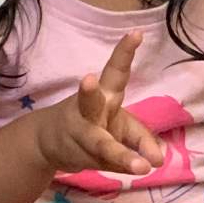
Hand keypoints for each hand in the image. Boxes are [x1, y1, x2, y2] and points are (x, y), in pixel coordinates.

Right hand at [33, 32, 165, 177]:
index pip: (114, 71)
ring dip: (119, 155)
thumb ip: (142, 140)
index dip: (124, 52)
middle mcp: (89, 111)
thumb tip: (157, 160)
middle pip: (90, 100)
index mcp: (104, 95)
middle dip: (88, 91)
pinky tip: (130, 168)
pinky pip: (107, 167)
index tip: (136, 33)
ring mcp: (81, 135)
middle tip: (86, 80)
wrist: (46, 141)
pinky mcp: (77, 156)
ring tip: (140, 167)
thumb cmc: (93, 126)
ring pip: (101, 145)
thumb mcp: (121, 128)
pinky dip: (120, 168)